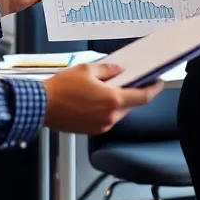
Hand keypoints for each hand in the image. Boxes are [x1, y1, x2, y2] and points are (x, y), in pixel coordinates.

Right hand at [41, 62, 163, 134]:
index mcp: (113, 100)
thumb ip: (108, 69)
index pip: (143, 97)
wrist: (41, 106)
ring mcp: (102, 125)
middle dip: (132, 92)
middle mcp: (110, 116)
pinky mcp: (93, 130)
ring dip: (118, 101)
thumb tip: (119, 70)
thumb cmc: (61, 88)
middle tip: (130, 80)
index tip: (158, 82)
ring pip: (119, 112)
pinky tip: (97, 99)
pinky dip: (107, 109)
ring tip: (107, 88)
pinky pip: (107, 118)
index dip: (154, 89)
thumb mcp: (87, 69)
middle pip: (131, 105)